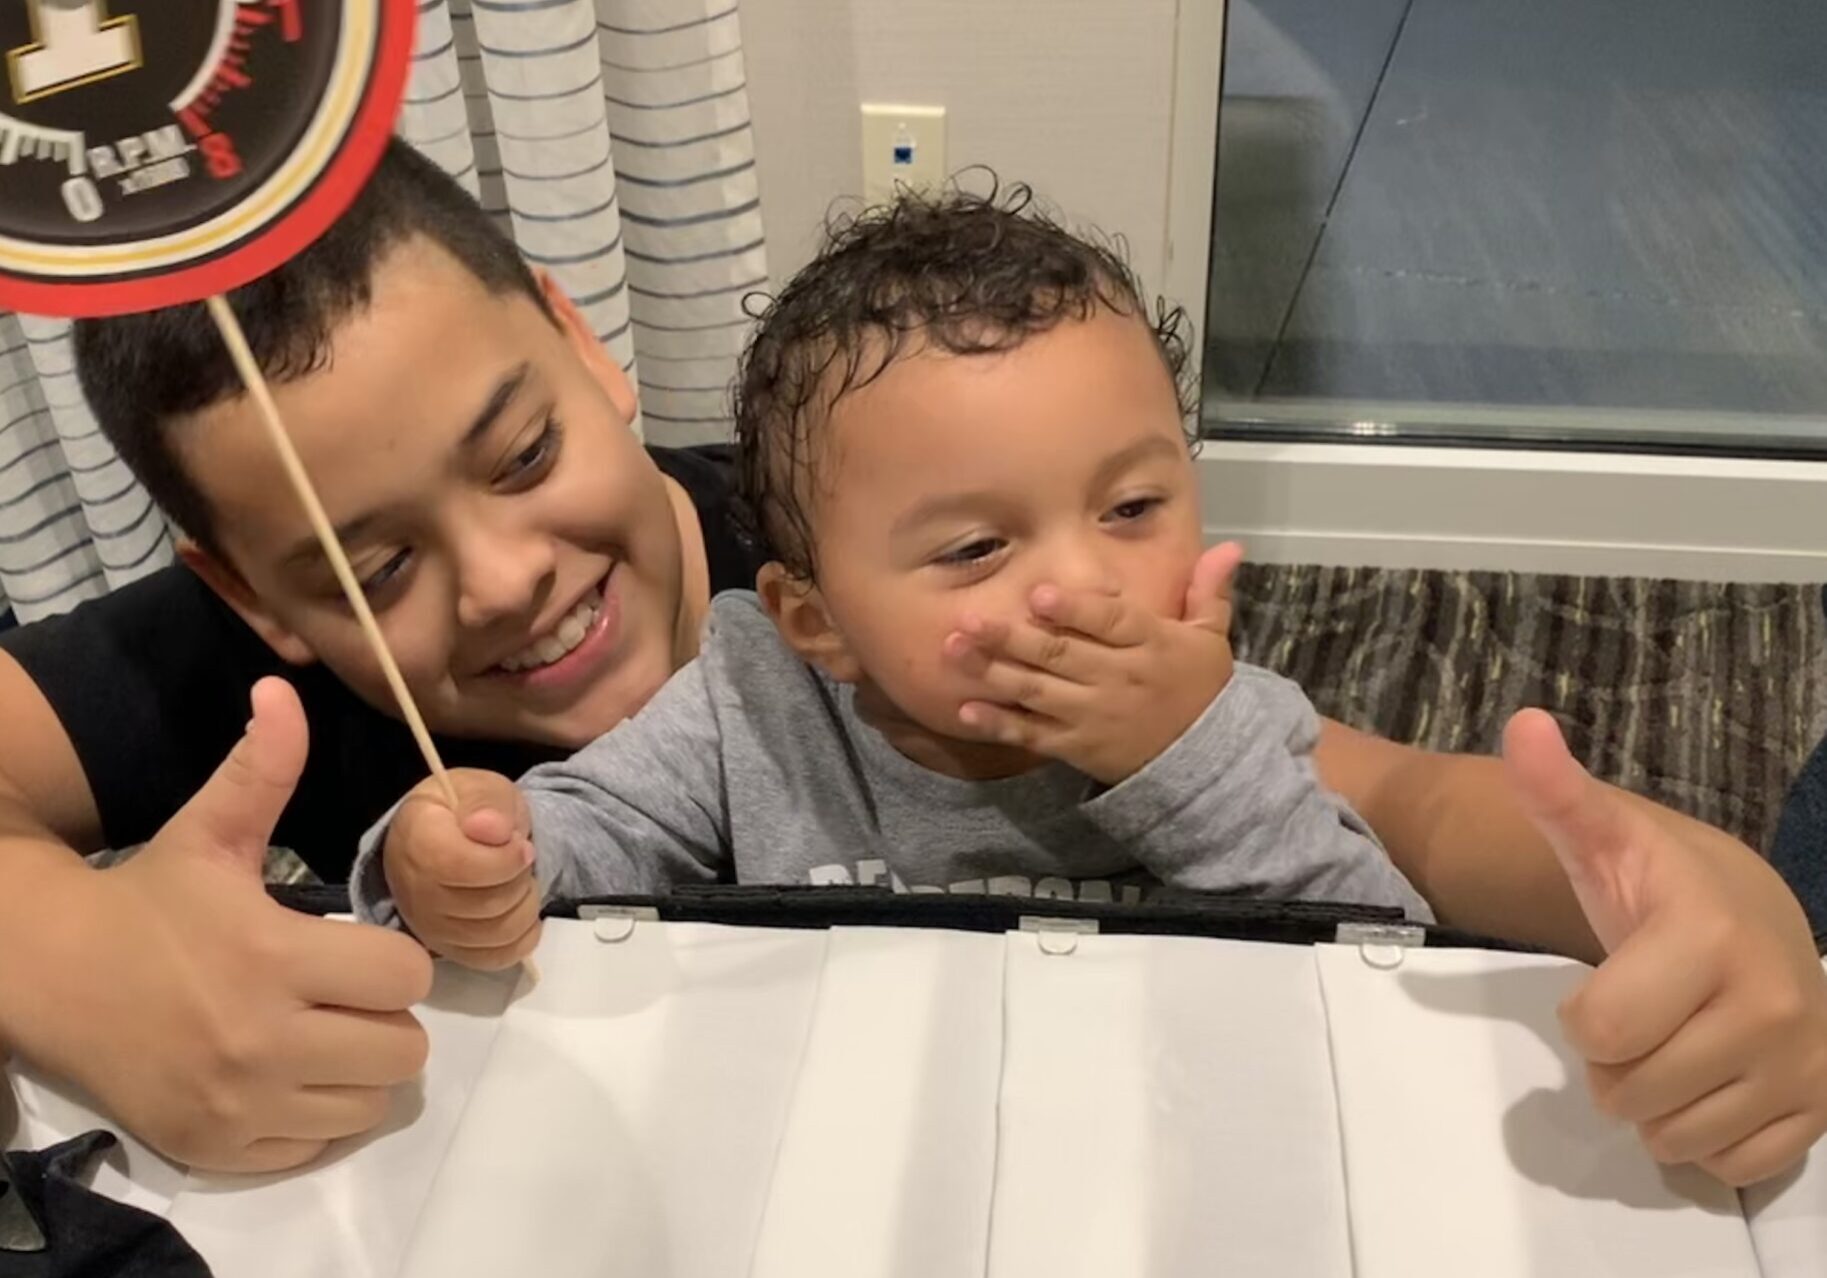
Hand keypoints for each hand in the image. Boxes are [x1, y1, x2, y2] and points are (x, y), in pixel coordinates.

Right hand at [10, 678, 432, 1172]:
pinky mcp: (221, 1146)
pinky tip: (285, 1074)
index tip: (358, 950)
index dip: (394, 959)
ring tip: (319, 1034)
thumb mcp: (208, 831)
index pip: (406, 975)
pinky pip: (320, 1143)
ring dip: (359, 1067)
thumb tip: (282, 689)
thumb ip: (261, 767)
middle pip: (403, 1046)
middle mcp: (263, 1039)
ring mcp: (242, 1103)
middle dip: (385, 1016)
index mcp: (272, 955)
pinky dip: (317, 1114)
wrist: (52, 977)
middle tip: (344, 996)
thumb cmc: (149, 901)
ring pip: (372, 1100)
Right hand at [383, 768, 541, 970]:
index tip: (521, 843)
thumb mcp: (481, 788)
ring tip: (519, 881)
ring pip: (495, 934)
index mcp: (416, 839)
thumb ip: (486, 803)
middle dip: (520, 878)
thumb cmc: (467, 810)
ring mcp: (428, 926)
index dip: (504, 859)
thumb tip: (490, 829)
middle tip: (519, 859)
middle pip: (486, 904)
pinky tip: (521, 909)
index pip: (459, 866)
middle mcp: (414, 890)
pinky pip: (494, 958)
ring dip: (525, 905)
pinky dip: (522, 936)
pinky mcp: (448, 949)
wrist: (450, 834)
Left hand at [941, 542, 1243, 782]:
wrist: (1203, 761)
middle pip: (1060, 654)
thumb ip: (1209, 592)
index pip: (1111, 623)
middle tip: (969, 619)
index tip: (1040, 594)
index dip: (1075, 609)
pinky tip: (967, 709)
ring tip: (954, 650)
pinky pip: (1033, 734)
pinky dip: (1000, 723)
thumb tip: (1230, 544)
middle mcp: (1117, 679)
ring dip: (993, 671)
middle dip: (1012, 637)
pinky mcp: (1076, 746)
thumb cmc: (1199, 689)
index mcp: (1150, 645)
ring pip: (1037, 691)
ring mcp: (1092, 715)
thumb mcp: (1211, 639)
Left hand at [1505, 708, 1826, 1185]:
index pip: (1599, 1030)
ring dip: (1655, 1101)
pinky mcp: (1820, 1113)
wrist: (1762, 916)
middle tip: (1641, 1013)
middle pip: (1630, 1092)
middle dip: (1616, 1061)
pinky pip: (1728, 1166)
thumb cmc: (1665, 886)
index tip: (1608, 980)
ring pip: (1674, 1137)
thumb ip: (1557, 793)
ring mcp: (1803, 1067)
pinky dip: (1707, 1135)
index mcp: (1708, 938)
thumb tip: (1523, 726)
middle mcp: (1770, 1006)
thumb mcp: (1605, 838)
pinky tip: (1713, 1079)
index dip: (1582, 1015)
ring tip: (1674, 1041)